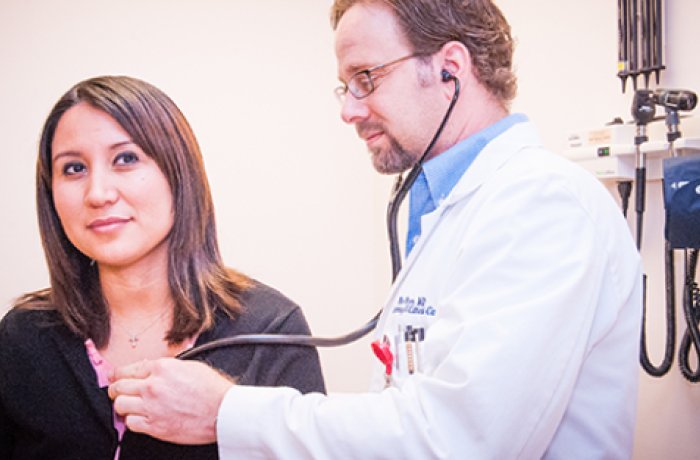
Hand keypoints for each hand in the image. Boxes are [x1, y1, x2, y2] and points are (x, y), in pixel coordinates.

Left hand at [108, 358, 234, 443]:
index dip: (118, 374)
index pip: (128, 369)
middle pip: (118, 387)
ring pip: (119, 405)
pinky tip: (141, 417)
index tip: (115, 377)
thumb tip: (150, 370)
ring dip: (123, 405)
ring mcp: (151, 407)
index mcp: (161, 368)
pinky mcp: (154, 426)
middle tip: (117, 392)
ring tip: (130, 406)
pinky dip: (133, 421)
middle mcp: (152, 386)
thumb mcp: (189, 366)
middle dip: (116, 389)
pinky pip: (130, 423)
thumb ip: (166, 368)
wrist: (222, 411)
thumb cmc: (212, 389)